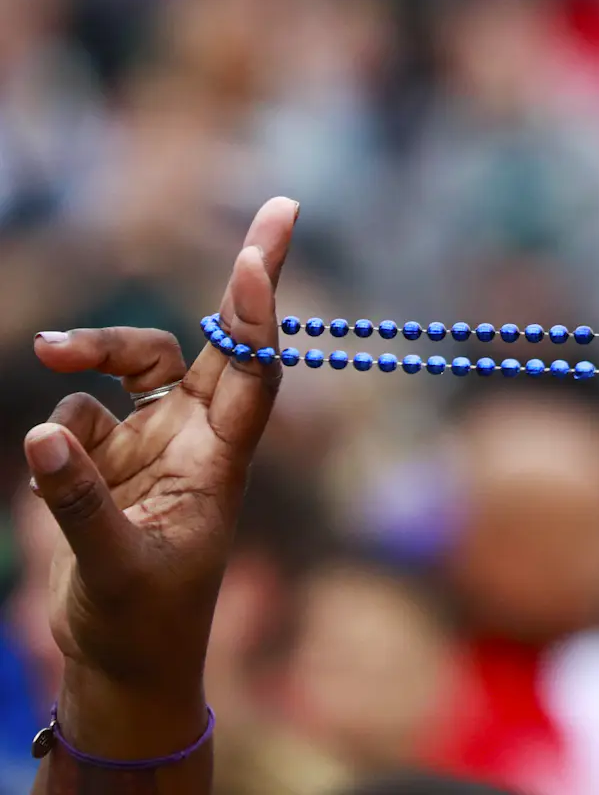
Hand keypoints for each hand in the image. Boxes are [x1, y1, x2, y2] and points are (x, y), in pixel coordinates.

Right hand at [26, 197, 298, 763]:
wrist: (122, 664)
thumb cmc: (143, 624)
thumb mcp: (116, 569)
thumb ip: (78, 504)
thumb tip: (44, 435)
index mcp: (222, 460)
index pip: (255, 371)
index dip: (259, 315)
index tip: (262, 255)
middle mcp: (196, 438)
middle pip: (218, 341)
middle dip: (246, 279)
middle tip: (280, 209)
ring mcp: (154, 442)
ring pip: (134, 366)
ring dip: (94, 351)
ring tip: (48, 353)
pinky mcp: (111, 458)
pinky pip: (82, 414)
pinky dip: (62, 423)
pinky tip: (49, 462)